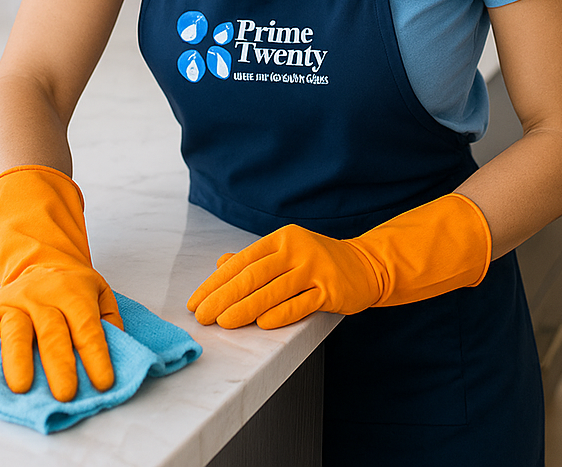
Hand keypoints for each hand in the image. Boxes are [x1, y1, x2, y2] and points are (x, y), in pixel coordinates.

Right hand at [0, 166, 122, 400]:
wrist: (41, 260)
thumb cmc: (74, 288)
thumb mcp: (100, 293)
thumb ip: (110, 319)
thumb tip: (118, 348)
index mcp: (74, 294)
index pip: (87, 328)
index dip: (96, 356)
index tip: (103, 383)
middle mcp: (44, 297)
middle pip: (53, 334)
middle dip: (60, 365)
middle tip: (65, 393)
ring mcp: (17, 302)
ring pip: (17, 332)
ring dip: (18, 360)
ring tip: (22, 387)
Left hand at [188, 225, 379, 328]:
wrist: (365, 265)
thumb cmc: (318, 261)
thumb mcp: (286, 252)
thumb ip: (254, 259)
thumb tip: (220, 263)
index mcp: (280, 238)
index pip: (241, 261)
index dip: (215, 282)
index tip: (196, 301)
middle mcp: (296, 249)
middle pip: (252, 275)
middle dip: (223, 297)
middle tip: (203, 316)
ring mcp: (314, 268)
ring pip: (272, 290)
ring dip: (244, 308)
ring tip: (223, 323)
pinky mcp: (330, 289)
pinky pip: (300, 303)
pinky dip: (279, 314)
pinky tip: (261, 324)